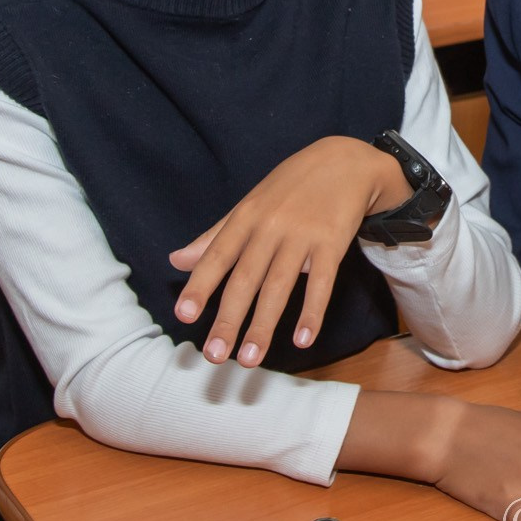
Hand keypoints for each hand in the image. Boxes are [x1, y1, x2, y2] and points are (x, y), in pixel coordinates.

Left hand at [170, 136, 408, 366]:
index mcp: (245, 217)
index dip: (201, 286)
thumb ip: (213, 237)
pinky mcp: (333, 242)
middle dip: (228, 319)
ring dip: (264, 325)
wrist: (344, 161)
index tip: (184, 315)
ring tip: (249, 359)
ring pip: (279, 286)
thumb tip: (176, 261)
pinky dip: (312, 312)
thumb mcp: (248, 206)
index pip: (217, 256)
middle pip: (246, 278)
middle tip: (214, 355)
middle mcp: (270, 226)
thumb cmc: (290, 188)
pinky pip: (322, 282)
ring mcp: (302, 235)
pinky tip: (303, 340)